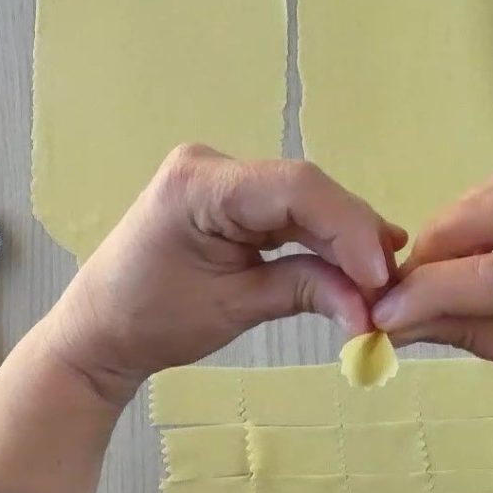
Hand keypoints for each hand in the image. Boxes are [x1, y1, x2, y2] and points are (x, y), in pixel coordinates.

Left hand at [40, 145, 405, 406]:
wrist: (100, 328)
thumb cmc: (151, 320)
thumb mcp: (233, 308)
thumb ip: (306, 291)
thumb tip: (371, 307)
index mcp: (199, 183)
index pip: (296, 188)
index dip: (348, 227)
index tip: (381, 276)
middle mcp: (214, 165)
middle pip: (307, 191)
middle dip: (354, 237)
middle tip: (392, 284)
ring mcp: (225, 177)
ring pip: (307, 200)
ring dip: (347, 239)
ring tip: (383, 278)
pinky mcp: (236, 196)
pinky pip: (292, 211)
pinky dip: (325, 238)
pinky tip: (361, 260)